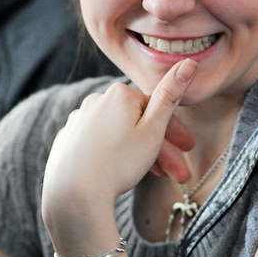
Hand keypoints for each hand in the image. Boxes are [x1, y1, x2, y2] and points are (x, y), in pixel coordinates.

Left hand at [42, 59, 197, 227]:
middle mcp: (96, 100)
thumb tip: (189, 62)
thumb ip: (170, 94)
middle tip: (178, 175)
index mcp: (119, 94)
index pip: (156, 108)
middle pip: (136, 123)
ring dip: (138, 154)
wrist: (74, 194)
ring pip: (118, 134)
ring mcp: (79, 120)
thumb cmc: (119, 162)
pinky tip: (120, 173)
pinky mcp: (68, 139)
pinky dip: (112, 155)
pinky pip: (98, 143)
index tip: (188, 149)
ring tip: (152, 178)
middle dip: (160, 149)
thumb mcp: (154, 129)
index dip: (175, 131)